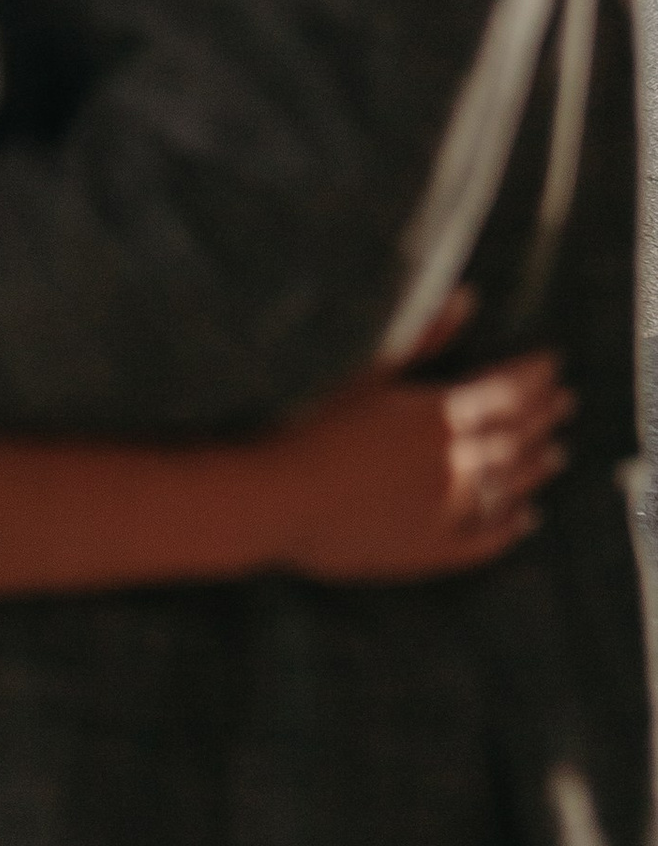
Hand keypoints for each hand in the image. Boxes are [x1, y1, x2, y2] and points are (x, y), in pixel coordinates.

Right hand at [265, 350, 572, 582]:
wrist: (278, 498)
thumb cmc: (310, 422)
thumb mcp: (367, 368)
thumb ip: (424, 336)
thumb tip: (468, 297)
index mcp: (441, 414)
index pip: (506, 392)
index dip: (533, 377)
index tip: (554, 364)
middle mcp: (456, 463)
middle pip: (516, 438)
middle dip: (544, 417)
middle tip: (567, 403)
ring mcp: (446, 510)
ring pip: (509, 487)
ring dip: (536, 469)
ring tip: (558, 455)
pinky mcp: (428, 549)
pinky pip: (484, 540)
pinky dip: (510, 529)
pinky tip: (527, 522)